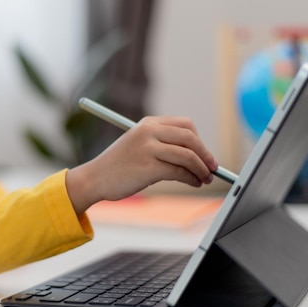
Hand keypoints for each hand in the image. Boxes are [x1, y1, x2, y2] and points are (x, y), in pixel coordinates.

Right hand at [66, 116, 218, 214]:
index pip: (185, 125)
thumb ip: (162, 144)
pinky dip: (191, 179)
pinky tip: (193, 183)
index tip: (205, 155)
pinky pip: (179, 172)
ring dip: (202, 169)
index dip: (200, 141)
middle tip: (213, 168)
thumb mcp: (139, 145)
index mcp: (148, 123)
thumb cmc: (118, 166)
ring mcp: (148, 148)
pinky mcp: (148, 167)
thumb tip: (197, 156)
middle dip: (206, 155)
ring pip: (188, 156)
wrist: (94, 179)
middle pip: (190, 138)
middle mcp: (148, 131)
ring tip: (205, 178)